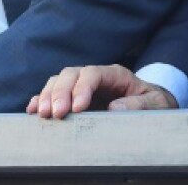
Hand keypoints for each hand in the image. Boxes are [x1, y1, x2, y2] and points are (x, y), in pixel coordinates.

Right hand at [26, 65, 176, 118]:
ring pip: (58, 82)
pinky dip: (39, 100)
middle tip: (55, 113)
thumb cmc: (153, 104)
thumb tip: (115, 108)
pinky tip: (32, 111)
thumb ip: (138, 104)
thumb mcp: (154, 103)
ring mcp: (82, 87)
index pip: (93, 73)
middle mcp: (95, 77)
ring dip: (47, 96)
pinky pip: (52, 95)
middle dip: (60, 92)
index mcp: (115, 74)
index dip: (82, 88)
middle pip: (71, 74)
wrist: (150, 107)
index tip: (77, 108)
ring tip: (42, 115)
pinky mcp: (72, 100)